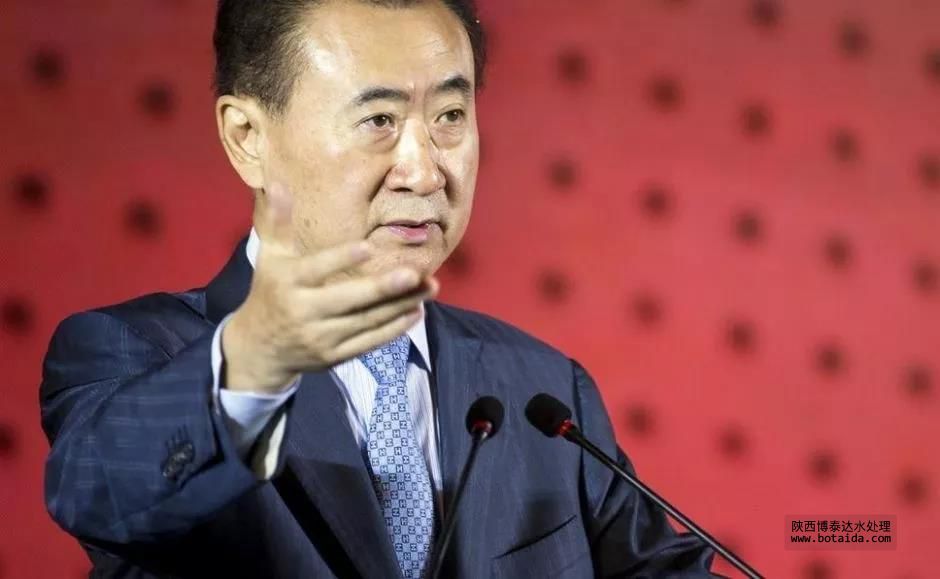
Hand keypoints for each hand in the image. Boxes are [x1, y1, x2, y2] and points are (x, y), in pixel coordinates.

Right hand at [221, 182, 438, 393]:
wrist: (260, 349)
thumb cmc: (270, 292)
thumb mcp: (269, 256)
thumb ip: (278, 222)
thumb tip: (278, 183)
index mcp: (288, 282)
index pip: (317, 269)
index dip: (341, 259)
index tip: (369, 248)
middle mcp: (305, 311)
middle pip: (349, 300)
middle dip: (384, 288)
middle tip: (415, 273)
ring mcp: (321, 337)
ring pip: (366, 321)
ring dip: (400, 305)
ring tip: (429, 287)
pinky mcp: (334, 356)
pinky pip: (368, 342)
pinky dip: (394, 329)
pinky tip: (416, 312)